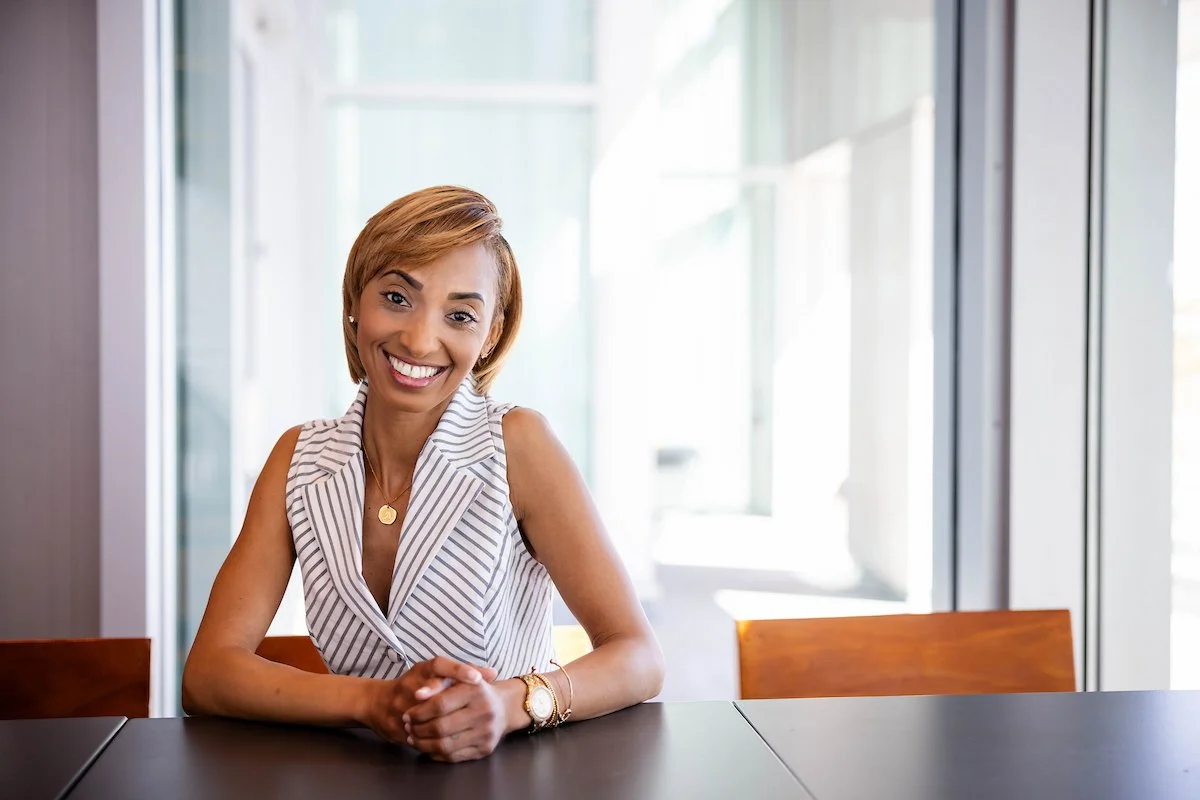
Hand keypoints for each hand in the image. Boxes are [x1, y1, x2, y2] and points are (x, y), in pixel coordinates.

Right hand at [361, 656, 496, 744]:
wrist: (377, 702)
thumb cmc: (415, 685)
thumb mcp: (436, 673)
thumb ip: (464, 672)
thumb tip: (493, 673)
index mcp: (421, 670)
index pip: (439, 665)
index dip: (458, 670)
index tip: (477, 679)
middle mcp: (410, 686)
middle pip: (435, 696)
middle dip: (457, 708)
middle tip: (477, 714)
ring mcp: (400, 707)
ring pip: (427, 719)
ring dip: (448, 727)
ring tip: (468, 729)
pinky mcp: (395, 727)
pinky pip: (417, 736)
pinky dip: (433, 742)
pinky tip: (450, 744)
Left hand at [403, 677, 521, 762]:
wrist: (504, 707)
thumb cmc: (474, 690)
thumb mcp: (458, 678)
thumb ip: (436, 683)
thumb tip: (417, 694)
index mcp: (475, 690)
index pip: (440, 704)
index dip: (419, 712)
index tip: (408, 714)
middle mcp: (484, 712)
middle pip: (441, 727)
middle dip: (418, 730)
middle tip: (408, 727)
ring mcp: (486, 733)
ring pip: (445, 745)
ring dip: (423, 744)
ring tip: (413, 738)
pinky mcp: (485, 749)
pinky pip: (453, 757)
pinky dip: (435, 754)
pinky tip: (428, 747)